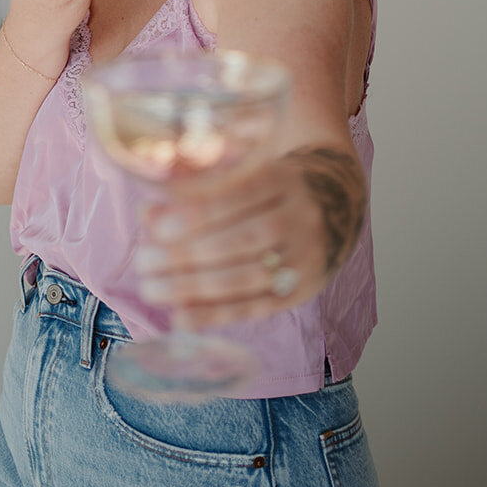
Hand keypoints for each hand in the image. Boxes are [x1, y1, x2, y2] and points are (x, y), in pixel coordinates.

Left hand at [135, 152, 346, 330]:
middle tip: (143, 262)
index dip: (196, 212)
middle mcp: (299, 218)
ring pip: (246, 277)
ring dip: (193, 287)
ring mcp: (304, 259)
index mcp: (285, 179)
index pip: (238, 196)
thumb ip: (200, 189)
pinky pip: (256, 308)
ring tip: (151, 288)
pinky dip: (216, 315)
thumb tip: (147, 211)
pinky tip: (181, 318)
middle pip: (240, 240)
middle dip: (187, 254)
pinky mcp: (301, 291)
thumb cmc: (279, 181)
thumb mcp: (251, 168)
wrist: (343, 199)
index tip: (154, 226)